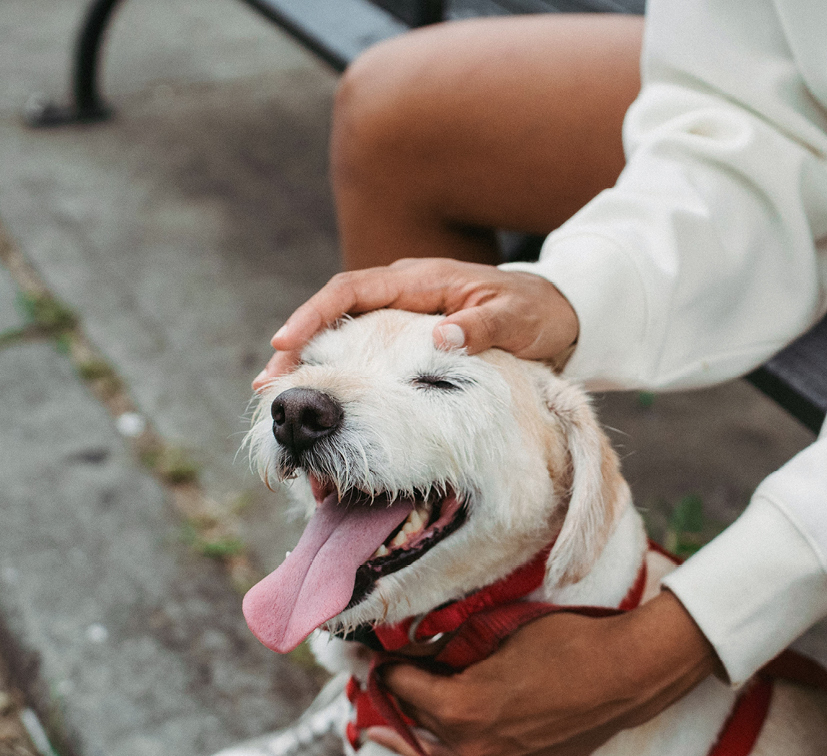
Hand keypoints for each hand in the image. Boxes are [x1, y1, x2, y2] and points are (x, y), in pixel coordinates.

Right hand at [253, 258, 578, 389]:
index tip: (286, 342)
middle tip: (269, 383)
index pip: (353, 290)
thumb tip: (441, 336)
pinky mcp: (409, 338)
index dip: (316, 315)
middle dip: (299, 344)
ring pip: (345, 334)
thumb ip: (481, 328)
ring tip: (282, 396)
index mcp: (421, 280)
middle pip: (335, 313)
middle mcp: (403, 291)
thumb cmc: (536, 314)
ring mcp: (403, 314)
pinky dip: (342, 374)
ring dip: (314, 363)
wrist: (557, 314)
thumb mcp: (516, 320)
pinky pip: (366, 352)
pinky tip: (327, 404)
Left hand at [366, 590, 721, 755]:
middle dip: (393, 704)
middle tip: (374, 690)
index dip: (388, 668)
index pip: (404, 686)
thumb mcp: (501, 634)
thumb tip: (429, 645)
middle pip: (414, 726)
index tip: (378, 656)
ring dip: (409, 744)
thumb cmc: (565, 644)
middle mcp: (470, 745)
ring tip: (383, 734)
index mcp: (458, 705)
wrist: (622, 674)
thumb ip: (460, 648)